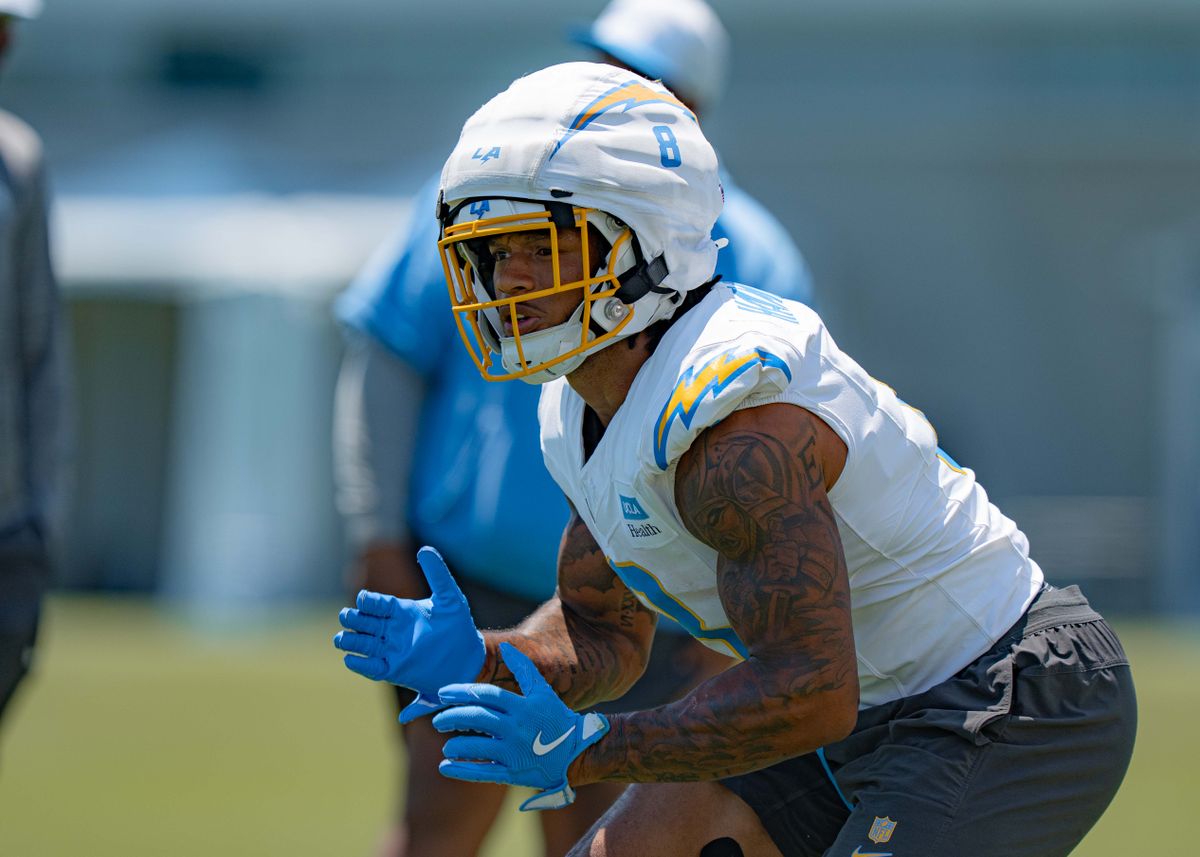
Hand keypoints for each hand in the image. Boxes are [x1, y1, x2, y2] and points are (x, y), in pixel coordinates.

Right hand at [334, 546, 484, 722]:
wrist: (468, 658)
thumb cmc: (459, 626)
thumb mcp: (450, 598)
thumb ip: (438, 574)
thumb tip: (425, 549)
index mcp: (402, 611)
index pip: (378, 604)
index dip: (369, 602)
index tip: (363, 600)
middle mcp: (392, 629)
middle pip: (364, 622)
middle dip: (353, 619)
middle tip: (347, 617)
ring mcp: (392, 650)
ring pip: (362, 644)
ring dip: (350, 641)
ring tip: (341, 640)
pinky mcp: (394, 670)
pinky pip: (371, 667)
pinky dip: (360, 664)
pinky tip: (351, 660)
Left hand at [433, 642, 609, 810]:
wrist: (577, 752)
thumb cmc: (556, 718)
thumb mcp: (542, 691)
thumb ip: (523, 669)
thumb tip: (505, 647)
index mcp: (522, 706)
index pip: (486, 695)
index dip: (461, 692)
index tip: (443, 693)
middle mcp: (516, 728)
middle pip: (476, 718)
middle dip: (452, 717)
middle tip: (438, 720)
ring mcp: (514, 752)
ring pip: (476, 746)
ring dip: (455, 745)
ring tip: (446, 745)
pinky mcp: (514, 773)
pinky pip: (482, 772)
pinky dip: (461, 770)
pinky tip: (444, 766)